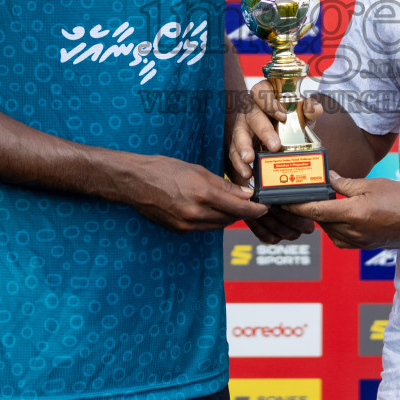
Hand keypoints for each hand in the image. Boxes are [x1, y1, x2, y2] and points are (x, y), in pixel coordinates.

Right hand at [122, 153, 267, 232]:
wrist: (135, 182)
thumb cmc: (165, 169)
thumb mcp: (197, 170)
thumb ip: (223, 185)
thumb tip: (245, 194)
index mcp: (203, 193)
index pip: (239, 208)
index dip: (255, 210)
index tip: (264, 208)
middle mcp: (196, 212)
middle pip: (231, 218)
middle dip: (242, 212)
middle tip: (250, 204)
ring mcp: (186, 224)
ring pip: (218, 225)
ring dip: (228, 217)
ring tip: (232, 206)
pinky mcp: (179, 230)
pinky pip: (204, 228)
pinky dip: (212, 221)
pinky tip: (212, 210)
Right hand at [227, 80, 316, 243]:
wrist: (283, 131)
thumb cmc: (290, 118)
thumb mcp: (302, 112)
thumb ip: (309, 109)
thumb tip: (313, 109)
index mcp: (263, 96)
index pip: (261, 92)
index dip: (270, 103)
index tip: (283, 115)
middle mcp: (249, 110)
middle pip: (250, 117)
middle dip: (262, 132)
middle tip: (274, 147)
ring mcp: (241, 128)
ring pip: (237, 138)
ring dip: (242, 152)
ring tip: (249, 165)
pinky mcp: (237, 146)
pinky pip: (234, 155)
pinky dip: (238, 166)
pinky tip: (247, 176)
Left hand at [284, 173, 399, 249]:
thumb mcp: (370, 185)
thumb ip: (344, 184)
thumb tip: (326, 178)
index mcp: (353, 214)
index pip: (316, 212)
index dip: (296, 207)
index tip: (283, 201)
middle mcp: (353, 232)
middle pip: (320, 222)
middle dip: (311, 209)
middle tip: (303, 195)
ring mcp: (358, 242)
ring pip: (329, 231)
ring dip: (324, 218)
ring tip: (324, 202)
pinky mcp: (363, 246)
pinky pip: (340, 238)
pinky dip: (335, 226)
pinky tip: (340, 214)